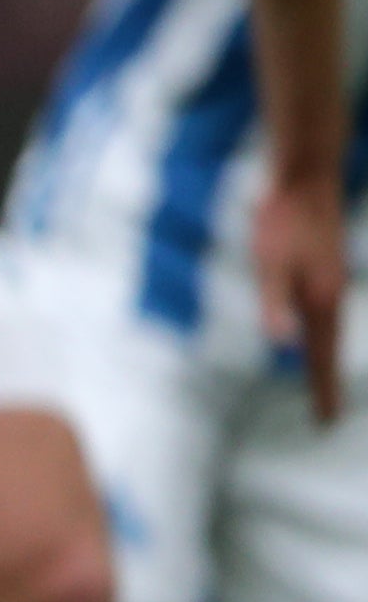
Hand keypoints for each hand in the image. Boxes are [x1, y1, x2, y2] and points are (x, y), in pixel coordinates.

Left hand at [257, 177, 349, 424]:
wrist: (304, 181)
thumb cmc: (283, 221)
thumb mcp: (270, 263)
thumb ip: (276, 303)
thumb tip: (284, 343)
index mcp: (321, 300)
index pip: (322, 356)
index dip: (322, 389)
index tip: (325, 420)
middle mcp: (332, 295)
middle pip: (329, 349)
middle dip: (326, 383)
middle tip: (327, 416)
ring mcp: (330, 281)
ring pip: (329, 331)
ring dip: (326, 359)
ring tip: (322, 383)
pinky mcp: (323, 270)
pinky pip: (325, 314)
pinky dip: (322, 334)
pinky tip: (315, 334)